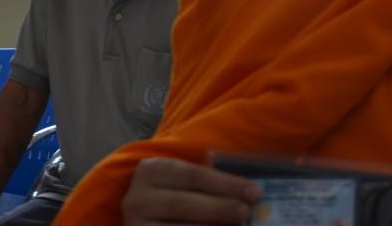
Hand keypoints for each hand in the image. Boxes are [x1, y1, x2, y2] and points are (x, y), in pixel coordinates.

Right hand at [122, 157, 259, 225]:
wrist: (147, 221)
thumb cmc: (177, 197)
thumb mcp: (185, 183)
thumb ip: (209, 180)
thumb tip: (248, 188)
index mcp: (151, 171)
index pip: (193, 175)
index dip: (226, 184)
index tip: (254, 192)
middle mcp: (136, 199)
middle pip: (184, 204)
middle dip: (220, 208)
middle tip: (246, 212)